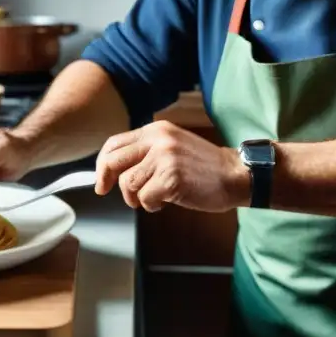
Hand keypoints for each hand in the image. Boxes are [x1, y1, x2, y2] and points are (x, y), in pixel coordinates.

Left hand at [95, 120, 250, 212]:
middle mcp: (158, 140)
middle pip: (113, 161)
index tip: (101, 179)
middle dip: (106, 180)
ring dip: (136, 197)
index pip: (115, 143)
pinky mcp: (171, 179)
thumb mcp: (172, 146)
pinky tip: (166, 202)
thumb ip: (147, 151)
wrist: (234, 174)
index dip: (102, 163)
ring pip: (128, 183)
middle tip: (108, 191)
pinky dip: (152, 206)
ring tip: (153, 198)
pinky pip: (145, 199)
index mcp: (156, 130)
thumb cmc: (204, 167)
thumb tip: (115, 168)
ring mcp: (164, 158)